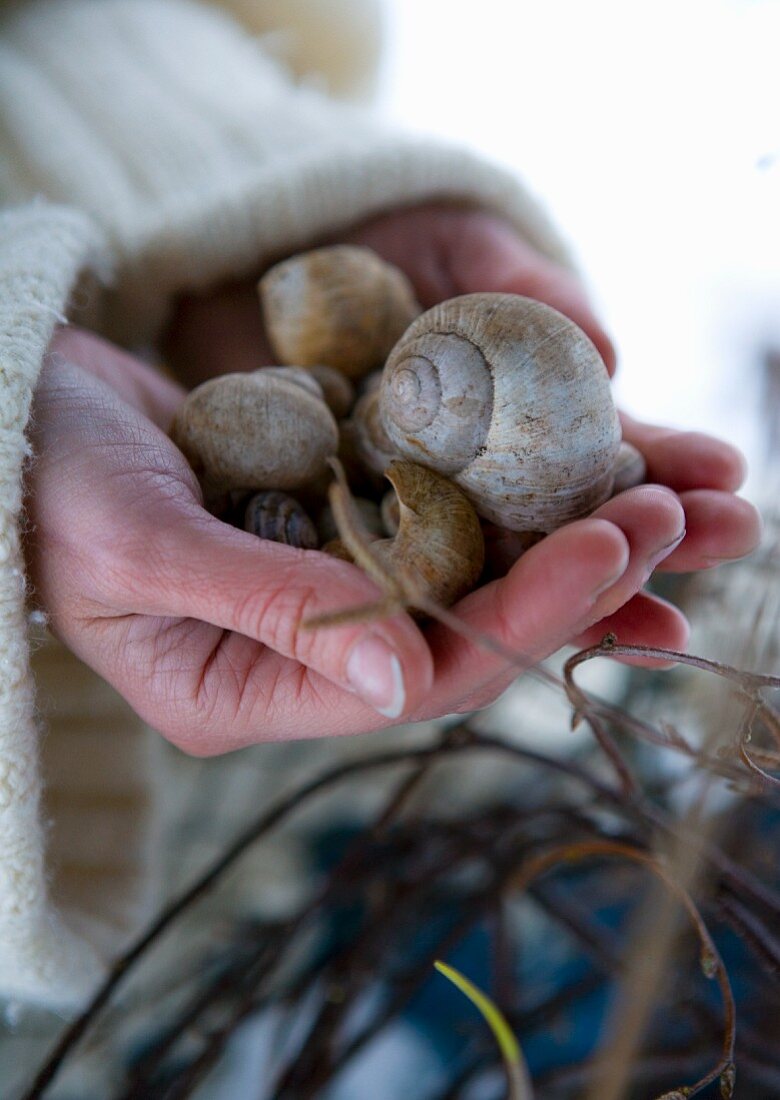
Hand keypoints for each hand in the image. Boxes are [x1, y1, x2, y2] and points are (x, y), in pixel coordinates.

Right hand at [25, 201, 759, 754]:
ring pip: (462, 573)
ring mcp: (317, 586)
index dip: (515, 618)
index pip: (409, 675)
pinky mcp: (329, 521)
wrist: (14, 411)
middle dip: (570, 578)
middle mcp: (298, 654)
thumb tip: (404, 677)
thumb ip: (265, 611)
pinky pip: (433, 513)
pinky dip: (503, 489)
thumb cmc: (44, 488)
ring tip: (661, 490)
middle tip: (672, 518)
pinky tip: (577, 459)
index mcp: (244, 692)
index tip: (607, 551)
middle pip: (461, 628)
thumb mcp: (141, 546)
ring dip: (557, 532)